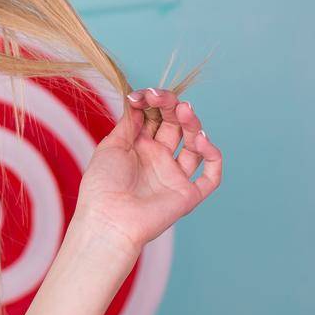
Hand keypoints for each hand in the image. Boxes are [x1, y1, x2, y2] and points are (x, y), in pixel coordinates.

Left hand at [72, 87, 222, 253]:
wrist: (107, 219)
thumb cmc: (102, 185)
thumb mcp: (111, 146)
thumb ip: (129, 124)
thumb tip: (139, 102)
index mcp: (139, 148)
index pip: (155, 118)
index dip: (154, 104)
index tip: (143, 95)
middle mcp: (158, 160)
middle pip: (175, 127)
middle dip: (173, 108)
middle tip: (166, 99)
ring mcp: (174, 176)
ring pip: (194, 146)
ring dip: (193, 125)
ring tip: (185, 111)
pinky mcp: (188, 194)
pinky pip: (211, 175)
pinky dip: (212, 156)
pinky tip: (201, 141)